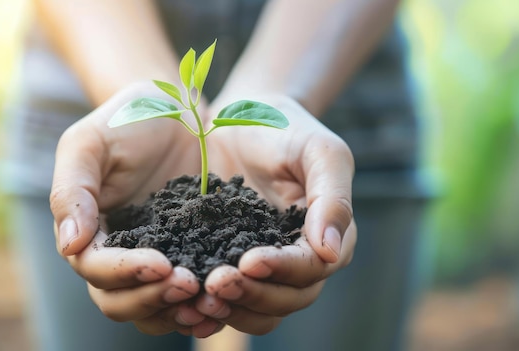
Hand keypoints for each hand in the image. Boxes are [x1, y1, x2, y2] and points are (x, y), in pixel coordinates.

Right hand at [49, 82, 218, 335]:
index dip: (124, 274)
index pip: (96, 269)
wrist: (177, 109)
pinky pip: (189, 293)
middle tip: (189, 285)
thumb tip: (70, 246)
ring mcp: (155, 258)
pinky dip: (202, 304)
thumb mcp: (90, 143)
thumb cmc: (127, 119)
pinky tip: (225, 301)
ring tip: (208, 300)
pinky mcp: (190, 254)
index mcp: (89, 232)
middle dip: (153, 298)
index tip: (159, 265)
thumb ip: (72, 190)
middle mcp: (119, 253)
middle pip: (121, 300)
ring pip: (154, 308)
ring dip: (177, 311)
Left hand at [194, 94, 356, 333]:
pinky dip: (212, 306)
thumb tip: (331, 251)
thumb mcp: (319, 152)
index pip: (311, 269)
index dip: (283, 271)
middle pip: (286, 298)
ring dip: (233, 309)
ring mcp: (265, 265)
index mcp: (326, 236)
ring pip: (259, 308)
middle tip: (215, 284)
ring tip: (199, 300)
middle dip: (253, 295)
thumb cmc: (286, 128)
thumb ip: (332, 198)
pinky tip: (185, 302)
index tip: (249, 262)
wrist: (241, 118)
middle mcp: (299, 259)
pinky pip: (229, 297)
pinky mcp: (230, 262)